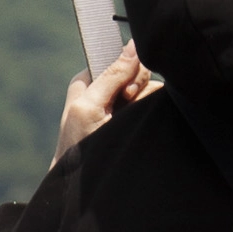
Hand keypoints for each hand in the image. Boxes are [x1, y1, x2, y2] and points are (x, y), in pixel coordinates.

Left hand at [53, 38, 161, 161]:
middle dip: (138, 90)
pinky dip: (152, 114)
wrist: (84, 186)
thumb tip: (133, 45)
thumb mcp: (90, 107)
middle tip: (125, 109)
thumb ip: (112, 76)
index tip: (125, 91)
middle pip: (138, 72)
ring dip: (145, 105)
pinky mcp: (135, 122)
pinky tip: (140, 126)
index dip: (127, 71)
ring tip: (128, 125)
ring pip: (150, 90)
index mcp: (89, 80)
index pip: (119, 57)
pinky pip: (154, 107)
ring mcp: (123, 108)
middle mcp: (108, 90)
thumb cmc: (78, 147)